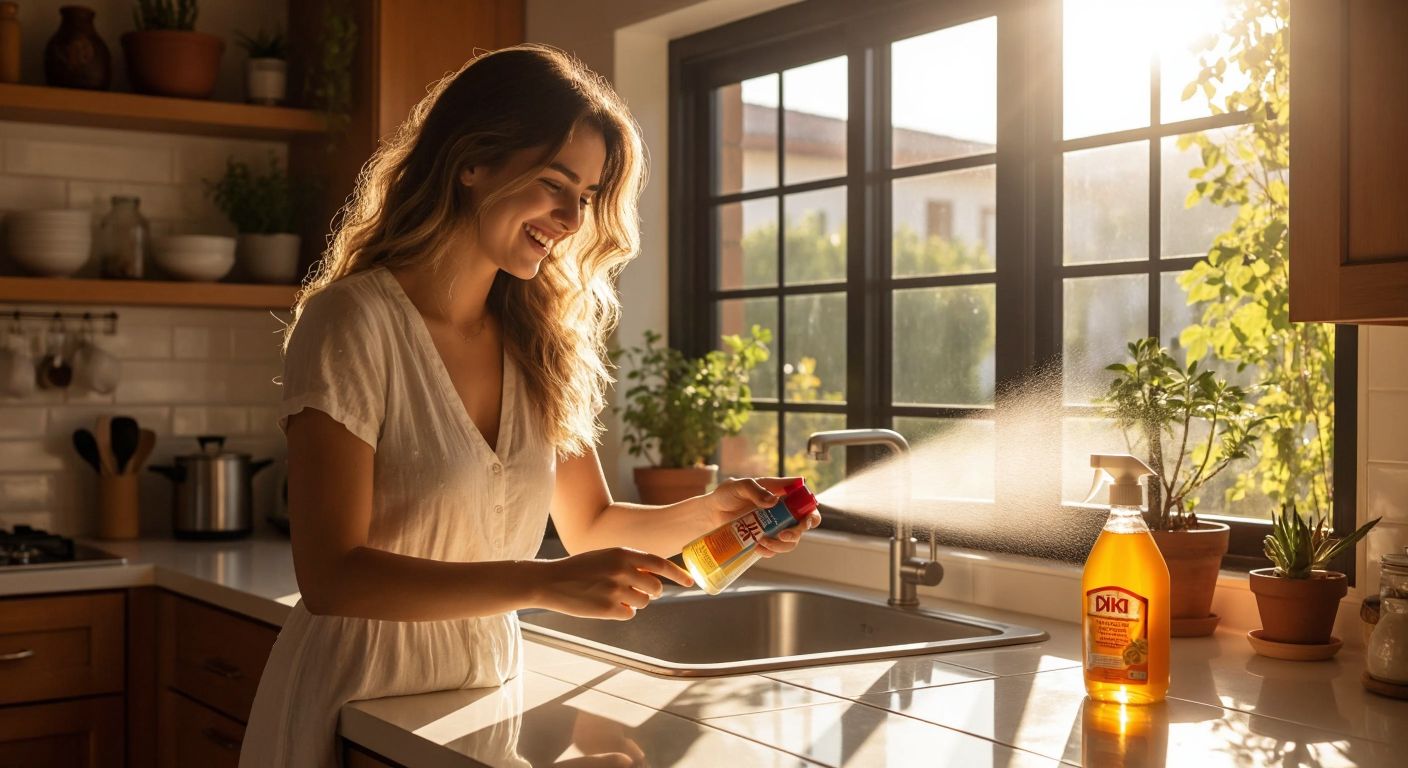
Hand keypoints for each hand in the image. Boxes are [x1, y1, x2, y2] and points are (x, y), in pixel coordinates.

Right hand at [539, 547, 692, 619]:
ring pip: (643, 603)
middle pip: (655, 588)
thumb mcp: (606, 556)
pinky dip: (621, 612)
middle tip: (634, 590)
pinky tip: (604, 604)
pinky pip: (629, 614)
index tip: (690, 582)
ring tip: (612, 595)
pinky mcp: (608, 609)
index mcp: (623, 553)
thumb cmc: (579, 568)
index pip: (660, 563)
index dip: (678, 574)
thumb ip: (630, 563)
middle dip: (650, 592)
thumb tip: (654, 577)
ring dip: (633, 602)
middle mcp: (623, 570)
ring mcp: (616, 590)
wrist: (550, 581)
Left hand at [704, 476, 822, 558]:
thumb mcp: (739, 486)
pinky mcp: (765, 540)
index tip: (805, 519)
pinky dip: (770, 552)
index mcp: (781, 494)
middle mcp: (782, 512)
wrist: (711, 514)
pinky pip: (775, 550)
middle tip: (783, 535)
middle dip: (797, 532)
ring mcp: (774, 528)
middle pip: (804, 525)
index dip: (811, 512)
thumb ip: (755, 490)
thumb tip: (773, 501)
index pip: (806, 502)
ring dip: (781, 545)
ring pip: (791, 541)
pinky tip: (758, 548)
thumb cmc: (726, 495)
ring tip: (762, 542)